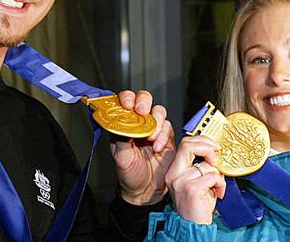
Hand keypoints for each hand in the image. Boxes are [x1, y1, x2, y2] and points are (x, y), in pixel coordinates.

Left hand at [111, 90, 175, 204]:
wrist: (145, 191)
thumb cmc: (129, 174)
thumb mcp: (121, 158)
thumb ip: (122, 139)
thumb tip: (125, 123)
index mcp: (124, 124)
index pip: (124, 102)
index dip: (126, 98)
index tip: (126, 103)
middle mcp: (139, 123)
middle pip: (144, 100)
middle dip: (144, 101)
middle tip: (142, 111)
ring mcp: (154, 129)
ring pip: (158, 111)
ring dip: (155, 121)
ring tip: (150, 138)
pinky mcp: (167, 137)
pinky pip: (168, 127)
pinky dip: (164, 135)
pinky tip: (157, 148)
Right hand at [164, 135, 225, 224]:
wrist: (193, 226)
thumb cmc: (197, 206)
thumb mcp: (196, 181)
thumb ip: (200, 166)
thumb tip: (214, 150)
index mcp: (174, 170)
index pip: (185, 144)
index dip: (202, 141)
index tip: (214, 146)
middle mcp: (174, 174)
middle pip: (188, 145)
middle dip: (207, 147)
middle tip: (217, 156)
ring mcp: (181, 181)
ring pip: (207, 165)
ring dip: (218, 175)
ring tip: (217, 187)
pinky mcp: (192, 188)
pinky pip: (213, 176)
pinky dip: (220, 184)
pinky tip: (218, 193)